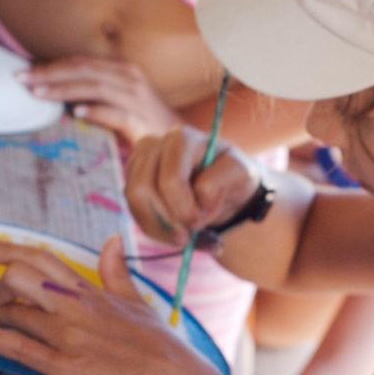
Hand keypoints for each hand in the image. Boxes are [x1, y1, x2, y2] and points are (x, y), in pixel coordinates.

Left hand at [0, 235, 215, 374]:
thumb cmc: (162, 348)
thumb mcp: (138, 302)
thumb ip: (117, 273)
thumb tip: (112, 240)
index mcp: (93, 292)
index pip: (43, 259)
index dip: (9, 250)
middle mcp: (76, 308)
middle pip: (22, 277)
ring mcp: (69, 337)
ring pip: (17, 311)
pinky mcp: (65, 367)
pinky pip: (20, 348)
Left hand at [17, 56, 181, 143]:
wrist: (177, 141)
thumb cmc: (142, 122)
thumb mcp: (116, 99)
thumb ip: (92, 92)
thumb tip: (57, 92)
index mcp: (121, 68)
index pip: (80, 62)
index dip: (51, 65)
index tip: (24, 72)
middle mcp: (130, 77)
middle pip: (84, 70)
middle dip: (50, 74)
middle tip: (22, 80)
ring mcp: (137, 98)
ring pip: (95, 87)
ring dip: (65, 90)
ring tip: (40, 95)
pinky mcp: (143, 120)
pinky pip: (116, 113)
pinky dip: (96, 111)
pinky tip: (76, 113)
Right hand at [126, 126, 260, 243]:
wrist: (222, 185)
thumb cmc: (231, 177)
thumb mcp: (241, 176)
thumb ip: (221, 182)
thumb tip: (198, 196)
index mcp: (182, 138)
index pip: (170, 180)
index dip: (185, 209)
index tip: (203, 220)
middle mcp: (154, 144)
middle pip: (142, 190)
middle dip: (166, 220)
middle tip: (188, 236)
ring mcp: (138, 162)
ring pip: (133, 201)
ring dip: (159, 227)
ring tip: (183, 236)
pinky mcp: (132, 181)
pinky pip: (133, 211)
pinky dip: (154, 230)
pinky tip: (174, 232)